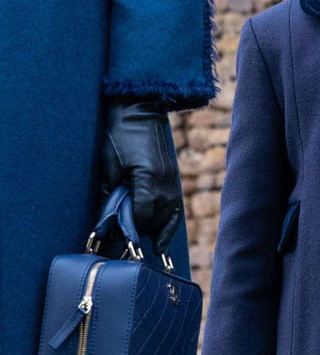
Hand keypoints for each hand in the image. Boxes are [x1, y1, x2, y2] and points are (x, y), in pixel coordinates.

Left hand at [100, 100, 183, 252]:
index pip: (141, 214)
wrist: (141, 109)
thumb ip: (110, 193)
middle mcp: (166, 182)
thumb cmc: (121, 134)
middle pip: (157, 218)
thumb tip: (106, 218)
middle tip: (125, 239)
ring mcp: (173, 179)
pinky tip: (164, 234)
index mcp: (148, 178)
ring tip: (149, 245)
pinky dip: (171, 222)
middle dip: (141, 230)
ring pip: (170, 215)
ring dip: (158, 229)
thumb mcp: (108, 164)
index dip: (128, 227)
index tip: (116, 235)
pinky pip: (176, 206)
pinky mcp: (174, 176)